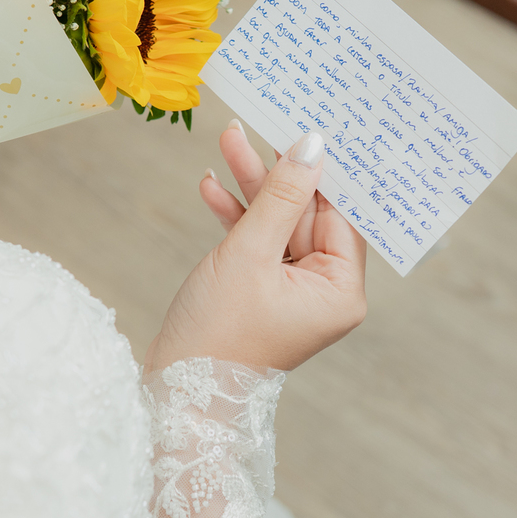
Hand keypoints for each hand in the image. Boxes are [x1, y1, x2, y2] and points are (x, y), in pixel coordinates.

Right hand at [146, 121, 366, 372]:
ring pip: (276, 223)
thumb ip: (280, 196)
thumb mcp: (250, 253)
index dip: (323, 168)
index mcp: (340, 290)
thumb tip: (311, 146)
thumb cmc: (218, 334)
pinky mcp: (261, 290)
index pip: (340, 213)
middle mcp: (324, 291)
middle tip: (255, 126)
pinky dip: (235, 217)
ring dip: (249, 188)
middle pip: (305, 213)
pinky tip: (211, 186)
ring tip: (226, 142)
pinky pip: (256, 243)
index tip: (311, 125)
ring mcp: (291, 290)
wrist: (177, 392)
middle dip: (275, 172)